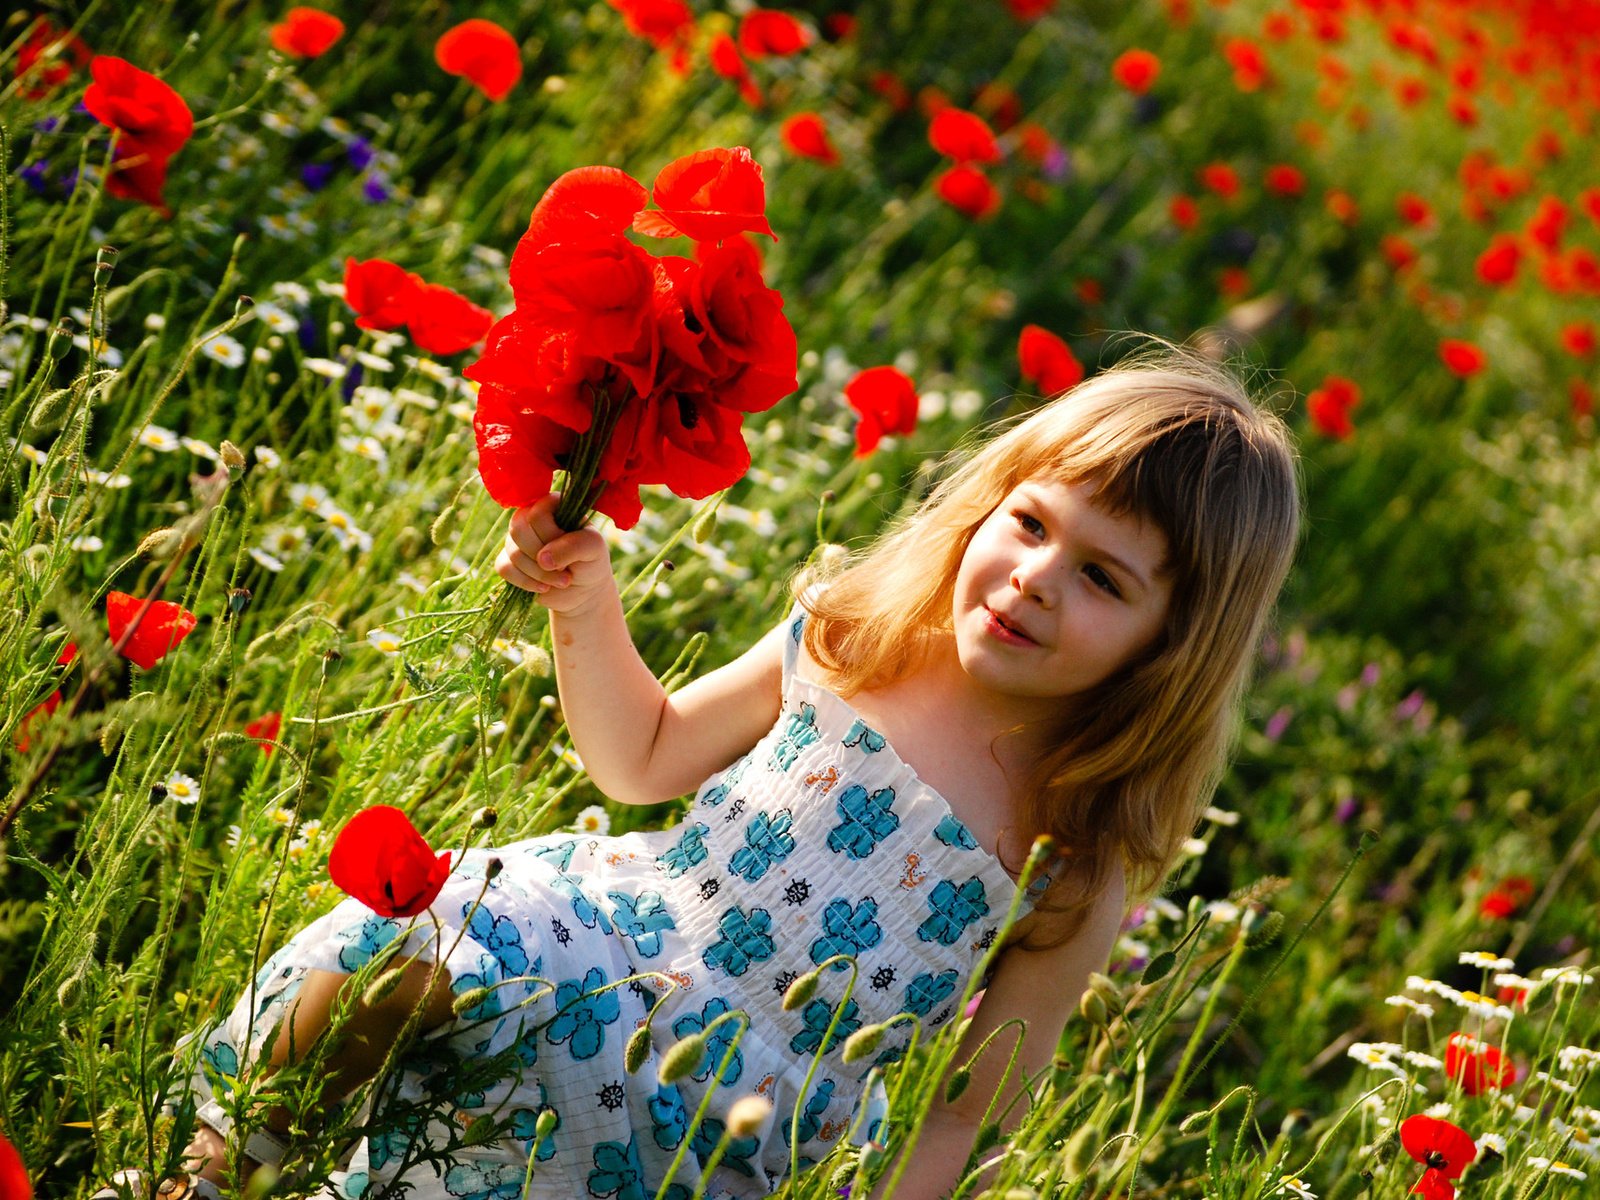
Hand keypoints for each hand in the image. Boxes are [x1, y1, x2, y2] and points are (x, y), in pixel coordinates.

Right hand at [496, 494, 615, 616]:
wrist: (585, 590)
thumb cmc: (591, 561)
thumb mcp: (593, 549)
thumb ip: (573, 546)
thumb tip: (542, 559)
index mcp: (552, 505)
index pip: (537, 514)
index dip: (551, 535)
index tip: (570, 550)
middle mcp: (530, 517)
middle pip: (518, 529)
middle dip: (543, 556)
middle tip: (566, 569)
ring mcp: (518, 539)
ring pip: (513, 552)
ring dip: (539, 573)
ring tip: (562, 581)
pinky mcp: (509, 560)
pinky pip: (504, 568)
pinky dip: (525, 582)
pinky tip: (543, 588)